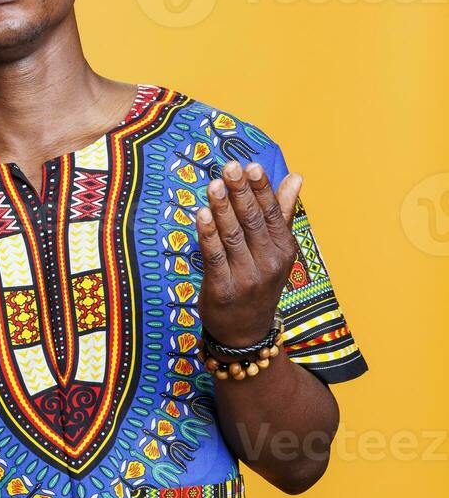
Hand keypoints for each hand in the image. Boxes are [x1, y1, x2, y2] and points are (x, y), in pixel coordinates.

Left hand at [193, 161, 302, 347]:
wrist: (245, 332)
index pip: (273, 213)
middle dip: (240, 193)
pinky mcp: (222, 289)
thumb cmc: (259, 282)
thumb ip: (283, 212)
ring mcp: (246, 277)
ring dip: (222, 209)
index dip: (261, 189)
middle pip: (253, 222)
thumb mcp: (277, 250)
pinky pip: (213, 256)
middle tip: (230, 167)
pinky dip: (207, 234)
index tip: (251, 165)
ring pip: (233, 236)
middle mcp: (269, 263)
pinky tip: (201, 214)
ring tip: (214, 184)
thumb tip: (296, 177)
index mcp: (284, 249)